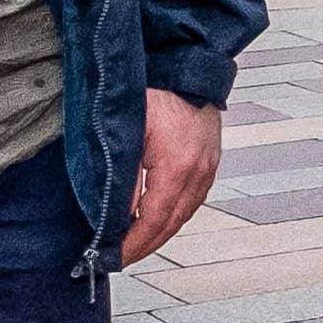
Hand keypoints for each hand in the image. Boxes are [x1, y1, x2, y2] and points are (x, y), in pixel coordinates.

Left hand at [124, 89, 224, 264]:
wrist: (186, 64)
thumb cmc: (153, 90)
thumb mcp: (127, 133)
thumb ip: (121, 177)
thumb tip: (114, 215)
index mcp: (178, 167)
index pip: (152, 221)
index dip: (132, 244)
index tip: (112, 257)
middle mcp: (199, 172)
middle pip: (171, 224)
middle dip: (144, 245)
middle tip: (119, 258)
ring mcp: (209, 167)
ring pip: (184, 215)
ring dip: (159, 233)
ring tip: (135, 243)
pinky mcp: (211, 161)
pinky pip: (192, 200)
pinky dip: (173, 215)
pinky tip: (157, 218)